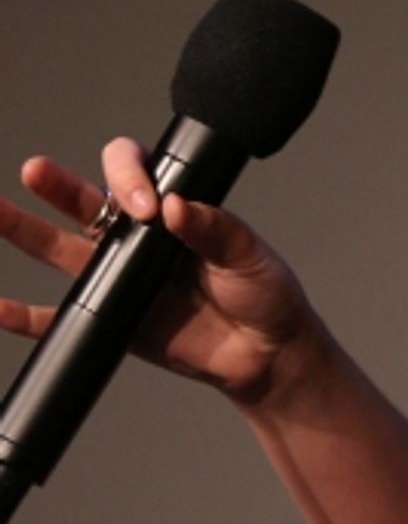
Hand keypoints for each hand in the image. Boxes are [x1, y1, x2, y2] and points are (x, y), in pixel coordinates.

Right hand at [0, 137, 316, 402]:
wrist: (265, 354)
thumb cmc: (263, 293)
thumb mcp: (248, 254)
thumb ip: (213, 229)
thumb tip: (176, 206)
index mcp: (171, 210)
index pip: (136, 174)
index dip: (131, 180)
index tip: (148, 207)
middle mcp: (138, 237)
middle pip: (86, 203)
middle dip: (59, 186)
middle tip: (36, 170)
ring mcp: (119, 278)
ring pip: (61, 249)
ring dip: (25, 230)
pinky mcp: (111, 320)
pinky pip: (59, 317)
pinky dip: (25, 315)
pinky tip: (1, 306)